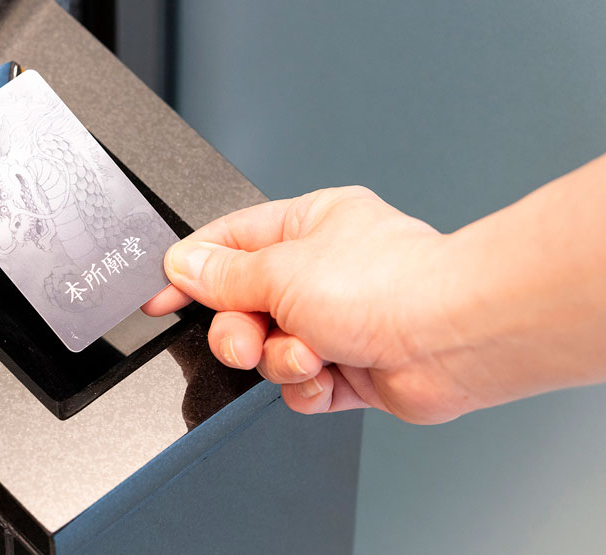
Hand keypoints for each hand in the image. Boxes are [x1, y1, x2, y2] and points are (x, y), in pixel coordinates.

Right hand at [143, 186, 466, 423]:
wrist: (451, 338)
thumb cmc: (388, 284)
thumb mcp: (280, 270)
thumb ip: (223, 275)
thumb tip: (183, 265)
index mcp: (307, 226)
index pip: (228, 243)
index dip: (190, 271)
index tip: (160, 298)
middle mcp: (322, 271)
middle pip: (243, 304)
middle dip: (239, 329)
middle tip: (245, 337)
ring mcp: (337, 320)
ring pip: (269, 348)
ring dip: (279, 357)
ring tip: (307, 353)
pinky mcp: (350, 367)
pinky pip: (299, 383)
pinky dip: (306, 384)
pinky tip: (327, 373)